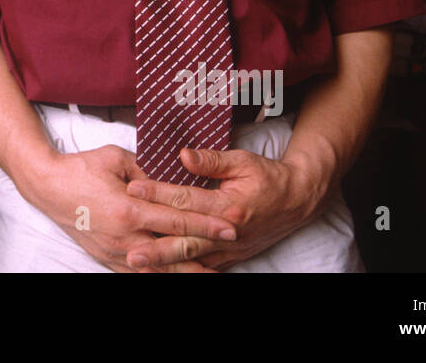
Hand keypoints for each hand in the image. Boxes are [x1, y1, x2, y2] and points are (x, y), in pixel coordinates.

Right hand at [17, 144, 238, 272]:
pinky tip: (178, 274)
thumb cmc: (82, 168)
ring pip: (159, 268)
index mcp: (129, 210)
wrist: (48, 187)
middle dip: (206, 250)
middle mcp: (125, 237)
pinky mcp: (108, 259)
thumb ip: (148, 171)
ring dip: (187, 271)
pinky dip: (161, 274)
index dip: (207, 224)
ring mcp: (116, 252)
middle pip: (174, 250)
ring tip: (211, 273)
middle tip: (231, 248)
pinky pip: (140, 273)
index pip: (178, 220)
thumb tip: (172, 180)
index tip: (231, 227)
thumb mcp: (118, 158)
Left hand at [122, 147, 323, 270]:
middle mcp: (228, 232)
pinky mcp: (231, 257)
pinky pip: (203, 266)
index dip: (158, 194)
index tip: (132, 189)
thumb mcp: (242, 161)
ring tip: (139, 264)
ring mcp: (230, 249)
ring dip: (166, 263)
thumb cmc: (268, 177)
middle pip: (185, 240)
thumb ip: (212, 161)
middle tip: (129, 249)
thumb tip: (183, 155)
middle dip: (156, 247)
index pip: (186, 200)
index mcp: (229, 206)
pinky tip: (162, 270)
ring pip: (192, 259)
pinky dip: (182, 269)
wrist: (297, 201)